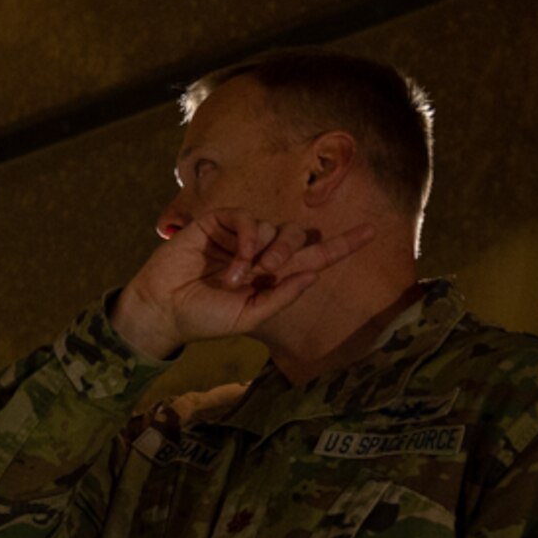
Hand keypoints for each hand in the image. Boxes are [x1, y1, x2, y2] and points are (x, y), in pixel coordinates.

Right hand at [112, 209, 375, 356]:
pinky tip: (236, 258)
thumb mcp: (249, 316)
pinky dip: (249, 238)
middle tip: (264, 272)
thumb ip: (281, 296)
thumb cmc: (204, 318)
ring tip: (236, 276)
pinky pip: (249, 219)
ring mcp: (239, 236)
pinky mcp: (218, 223)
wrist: (164, 308)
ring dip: (263, 253)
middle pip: (298, 238)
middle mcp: (260, 252)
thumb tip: (313, 273)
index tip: (373, 232)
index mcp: (271, 277)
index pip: (314, 258)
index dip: (342, 245)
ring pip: (275, 229)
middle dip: (289, 254)